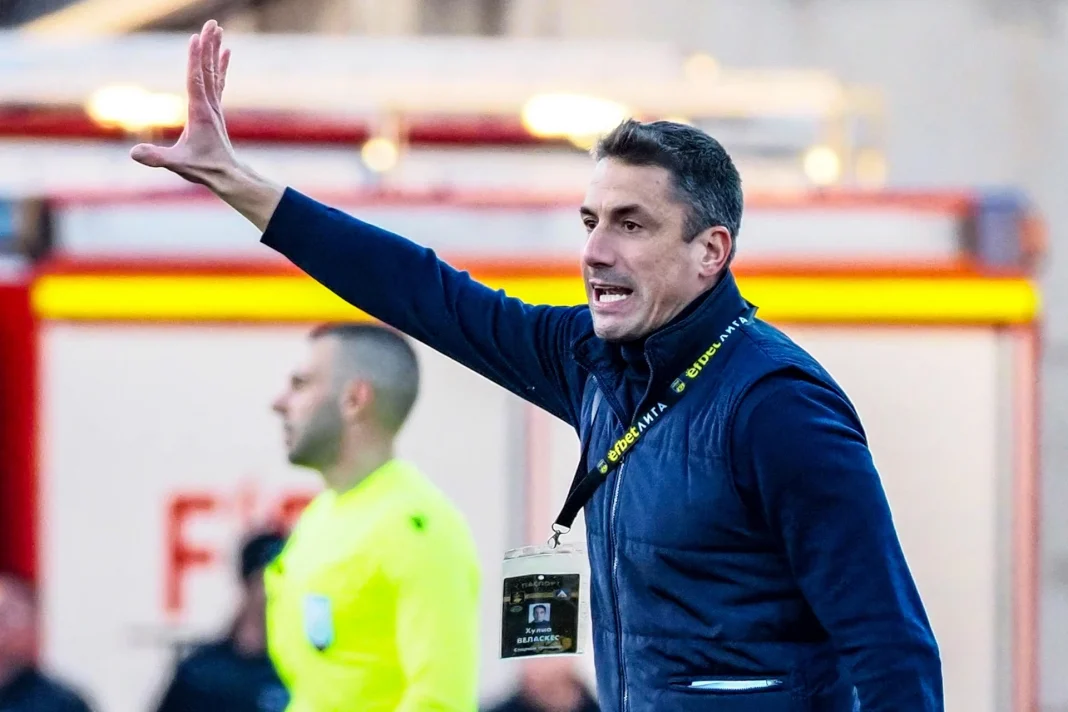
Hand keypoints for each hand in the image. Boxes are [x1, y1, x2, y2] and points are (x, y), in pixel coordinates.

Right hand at [130, 20, 235, 187]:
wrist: (227, 175)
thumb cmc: (203, 169)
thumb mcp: (177, 164)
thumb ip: (156, 158)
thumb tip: (134, 153)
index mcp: (199, 112)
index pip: (196, 80)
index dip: (195, 59)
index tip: (197, 38)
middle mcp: (209, 105)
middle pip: (207, 69)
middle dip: (208, 45)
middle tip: (212, 23)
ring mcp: (214, 106)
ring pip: (214, 71)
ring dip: (214, 49)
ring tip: (217, 29)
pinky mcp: (215, 109)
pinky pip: (218, 81)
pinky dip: (221, 65)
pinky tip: (226, 52)